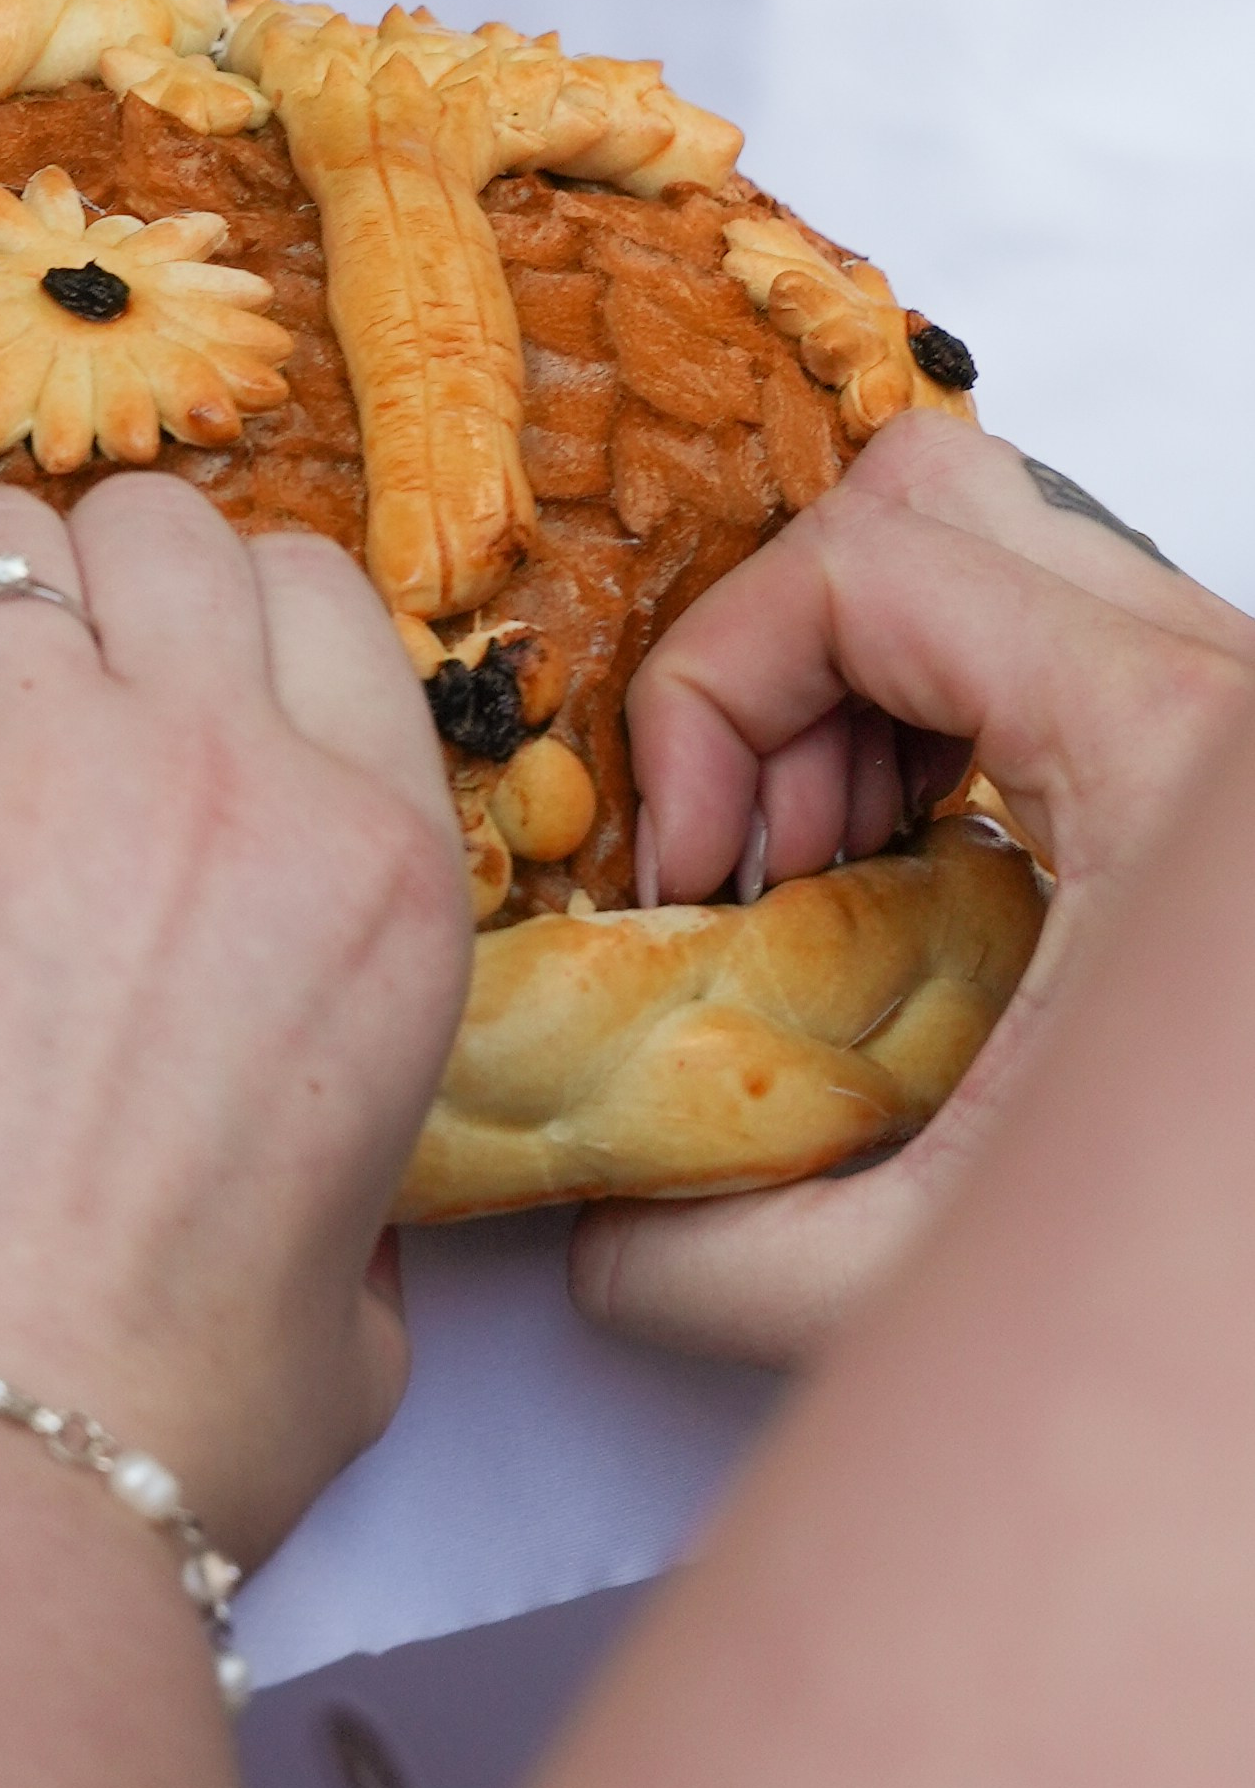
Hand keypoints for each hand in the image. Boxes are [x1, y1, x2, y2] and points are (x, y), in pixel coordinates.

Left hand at [0, 472, 471, 1565]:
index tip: (187, 689)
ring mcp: (26, 768)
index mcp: (379, 868)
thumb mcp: (363, 1285)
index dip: (244, 622)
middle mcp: (221, 775)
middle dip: (110, 582)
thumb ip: (352, 1169)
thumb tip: (315, 1190)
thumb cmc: (167, 1411)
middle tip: (60, 698)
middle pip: (165, 526)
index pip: (323, 594)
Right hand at [572, 415, 1254, 1366]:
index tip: (690, 867)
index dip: (713, 690)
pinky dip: (935, 720)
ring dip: (851, 691)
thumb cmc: (1248, 1282)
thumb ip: (730, 1252)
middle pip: (924, 506)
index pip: (865, 565)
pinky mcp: (1231, 748)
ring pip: (983, 552)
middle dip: (780, 665)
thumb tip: (597, 1227)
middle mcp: (1226, 680)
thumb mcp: (950, 1273)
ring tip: (825, 874)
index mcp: (1176, 744)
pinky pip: (1046, 637)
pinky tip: (917, 879)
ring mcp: (1238, 701)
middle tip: (757, 851)